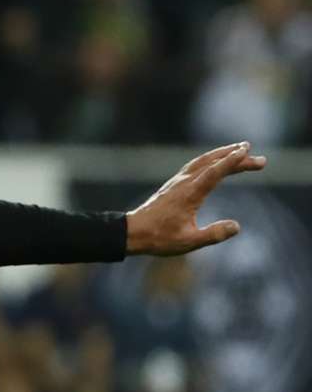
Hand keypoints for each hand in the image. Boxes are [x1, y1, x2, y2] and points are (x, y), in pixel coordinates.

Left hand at [126, 142, 266, 255]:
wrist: (132, 232)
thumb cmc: (159, 238)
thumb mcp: (189, 242)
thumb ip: (213, 234)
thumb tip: (236, 226)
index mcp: (189, 194)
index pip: (214, 172)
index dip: (232, 161)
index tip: (247, 151)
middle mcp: (183, 183)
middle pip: (213, 163)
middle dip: (236, 158)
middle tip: (260, 159)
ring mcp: (177, 182)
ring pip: (202, 161)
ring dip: (222, 154)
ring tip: (241, 149)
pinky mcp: (173, 185)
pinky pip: (195, 166)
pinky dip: (209, 160)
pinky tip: (215, 161)